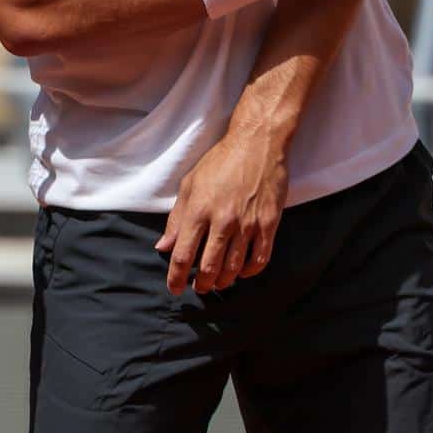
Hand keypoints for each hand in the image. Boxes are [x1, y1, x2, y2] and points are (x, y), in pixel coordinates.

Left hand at [157, 129, 289, 295]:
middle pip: (208, 268)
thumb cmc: (220, 162)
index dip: (176, 277)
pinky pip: (260, 259)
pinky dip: (249, 272)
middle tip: (199, 287)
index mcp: (198, 210)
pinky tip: (242, 272)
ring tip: (218, 281)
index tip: (175, 288)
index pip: (182, 255)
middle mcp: (222, 221)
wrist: (257, 144)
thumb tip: (164, 247)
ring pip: (234, 268)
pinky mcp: (268, 224)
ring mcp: (247, 224)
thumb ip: (176, 218)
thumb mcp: (190, 184)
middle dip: (201, 284)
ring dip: (223, 281)